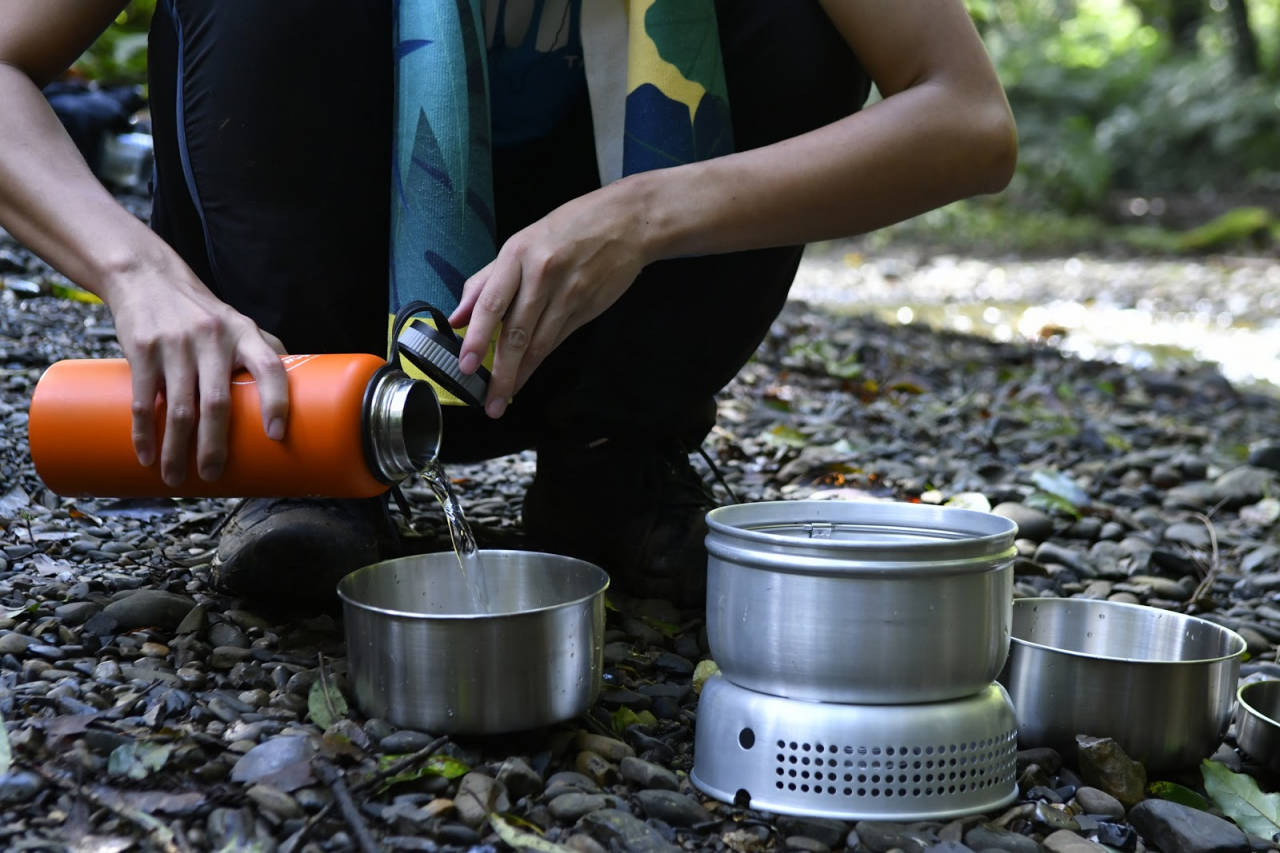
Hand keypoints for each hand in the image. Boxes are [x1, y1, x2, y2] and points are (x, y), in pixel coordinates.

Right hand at [102, 255, 288, 486]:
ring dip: (177, 449)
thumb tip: (300, 396)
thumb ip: (264, 354)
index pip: (270, 368)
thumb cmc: (202, 311)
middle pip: (218, 402)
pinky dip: (144, 432)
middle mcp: (214, 338)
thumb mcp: (239, 323)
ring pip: (180, 408)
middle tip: (213, 475)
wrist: (147, 276)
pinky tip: (146, 454)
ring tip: (176, 477)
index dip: (277, 402)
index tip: (277, 436)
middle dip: (215, 445)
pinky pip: (145, 399)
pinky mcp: (143, 348)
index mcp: (245, 334)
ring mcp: (177, 343)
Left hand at [449, 180, 653, 417]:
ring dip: (520, 375)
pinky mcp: (586, 309)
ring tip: (504, 398)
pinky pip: (557, 341)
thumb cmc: (569, 228)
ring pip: (539, 343)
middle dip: (501, 372)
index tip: (467, 365)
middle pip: (516, 332)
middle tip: (489, 401)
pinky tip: (526, 375)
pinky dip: (539, 362)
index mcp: (518, 254)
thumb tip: (457, 315)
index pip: (492, 303)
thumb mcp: (521, 243)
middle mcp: (543, 274)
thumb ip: (486, 280)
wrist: (626, 223)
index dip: (478, 338)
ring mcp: (568, 294)